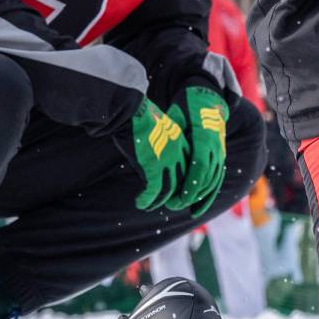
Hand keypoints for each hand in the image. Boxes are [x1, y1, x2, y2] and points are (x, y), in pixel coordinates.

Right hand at [129, 97, 189, 211]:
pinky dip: (147, 200)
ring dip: (158, 202)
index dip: (183, 183)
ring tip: (148, 206)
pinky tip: (140, 203)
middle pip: (182, 181)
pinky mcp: (154, 166)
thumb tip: (156, 165)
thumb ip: (163, 148)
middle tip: (166, 204)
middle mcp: (179, 153)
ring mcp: (168, 160)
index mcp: (182, 142)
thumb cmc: (139, 119)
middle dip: (175, 196)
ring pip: (169, 190)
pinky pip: (154, 191)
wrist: (130, 112)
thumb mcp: (158, 132)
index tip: (176, 191)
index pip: (189, 168)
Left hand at [165, 86, 230, 214]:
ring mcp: (220, 151)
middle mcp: (216, 146)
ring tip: (183, 207)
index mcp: (205, 136)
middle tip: (174, 205)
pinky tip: (197, 207)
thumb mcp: (176, 114)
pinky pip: (216, 178)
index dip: (191, 184)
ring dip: (199, 196)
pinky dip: (208, 194)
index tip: (180, 197)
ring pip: (213, 180)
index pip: (200, 166)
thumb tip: (155, 146)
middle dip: (191, 194)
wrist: (206, 95)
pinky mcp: (219, 155)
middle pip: (206, 177)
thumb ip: (170, 132)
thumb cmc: (186, 103)